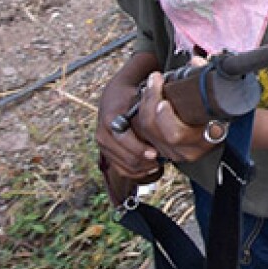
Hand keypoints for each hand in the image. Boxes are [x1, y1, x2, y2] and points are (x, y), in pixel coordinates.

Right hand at [94, 74, 162, 199]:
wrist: (113, 97)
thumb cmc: (132, 96)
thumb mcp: (141, 98)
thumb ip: (150, 108)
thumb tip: (166, 116)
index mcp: (111, 119)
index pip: (125, 140)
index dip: (141, 149)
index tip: (156, 153)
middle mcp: (102, 134)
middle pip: (126, 158)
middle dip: (145, 161)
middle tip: (162, 161)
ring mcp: (102, 145)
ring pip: (124, 167)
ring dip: (142, 168)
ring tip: (158, 164)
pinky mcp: (104, 152)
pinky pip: (120, 169)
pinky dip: (135, 172)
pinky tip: (149, 168)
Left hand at [127, 70, 221, 165]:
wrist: (222, 132)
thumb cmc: (223, 112)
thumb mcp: (220, 97)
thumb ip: (207, 78)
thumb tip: (195, 62)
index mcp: (206, 138)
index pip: (176, 134)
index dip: (165, 118)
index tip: (163, 100)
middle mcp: (189, 150)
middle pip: (157, 130)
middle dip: (151, 102)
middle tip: (155, 81)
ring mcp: (175, 153)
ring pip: (148, 131)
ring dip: (146, 104)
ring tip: (152, 84)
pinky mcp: (165, 152)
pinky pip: (146, 133)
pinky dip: (145, 113)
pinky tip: (149, 97)